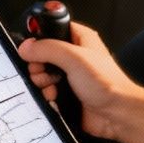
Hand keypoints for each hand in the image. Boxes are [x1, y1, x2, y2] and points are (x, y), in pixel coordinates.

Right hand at [18, 23, 141, 140]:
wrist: (117, 114)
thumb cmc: (107, 84)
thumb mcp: (74, 58)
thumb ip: (47, 49)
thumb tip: (26, 47)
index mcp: (79, 38)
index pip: (52, 28)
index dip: (40, 37)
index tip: (33, 48)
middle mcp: (74, 55)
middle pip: (42, 54)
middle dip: (37, 64)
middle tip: (42, 70)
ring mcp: (70, 75)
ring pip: (42, 74)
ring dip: (41, 82)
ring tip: (52, 86)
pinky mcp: (66, 93)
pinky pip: (46, 91)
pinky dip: (46, 95)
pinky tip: (54, 98)